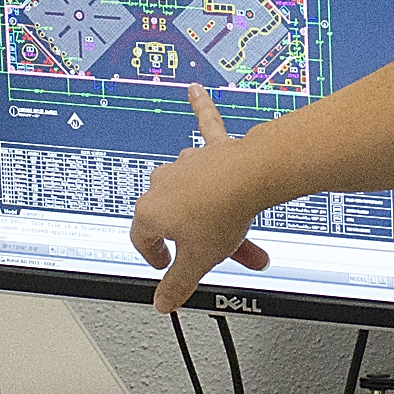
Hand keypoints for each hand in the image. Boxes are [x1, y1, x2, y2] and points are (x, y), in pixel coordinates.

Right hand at [130, 82, 270, 313]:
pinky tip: (195, 90)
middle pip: (177, 220)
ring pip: (196, 194)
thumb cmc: (220, 213)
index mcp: (150, 211)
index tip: (168, 265)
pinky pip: (205, 124)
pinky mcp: (212, 146)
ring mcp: (187, 163)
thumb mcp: (198, 261)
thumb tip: (162, 303)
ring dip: (214, 216)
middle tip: (221, 260)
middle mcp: (163, 183)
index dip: (156, 258)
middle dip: (200, 244)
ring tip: (244, 239)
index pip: (143, 240)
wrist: (250, 177)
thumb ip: (177, 284)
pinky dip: (201, 108)